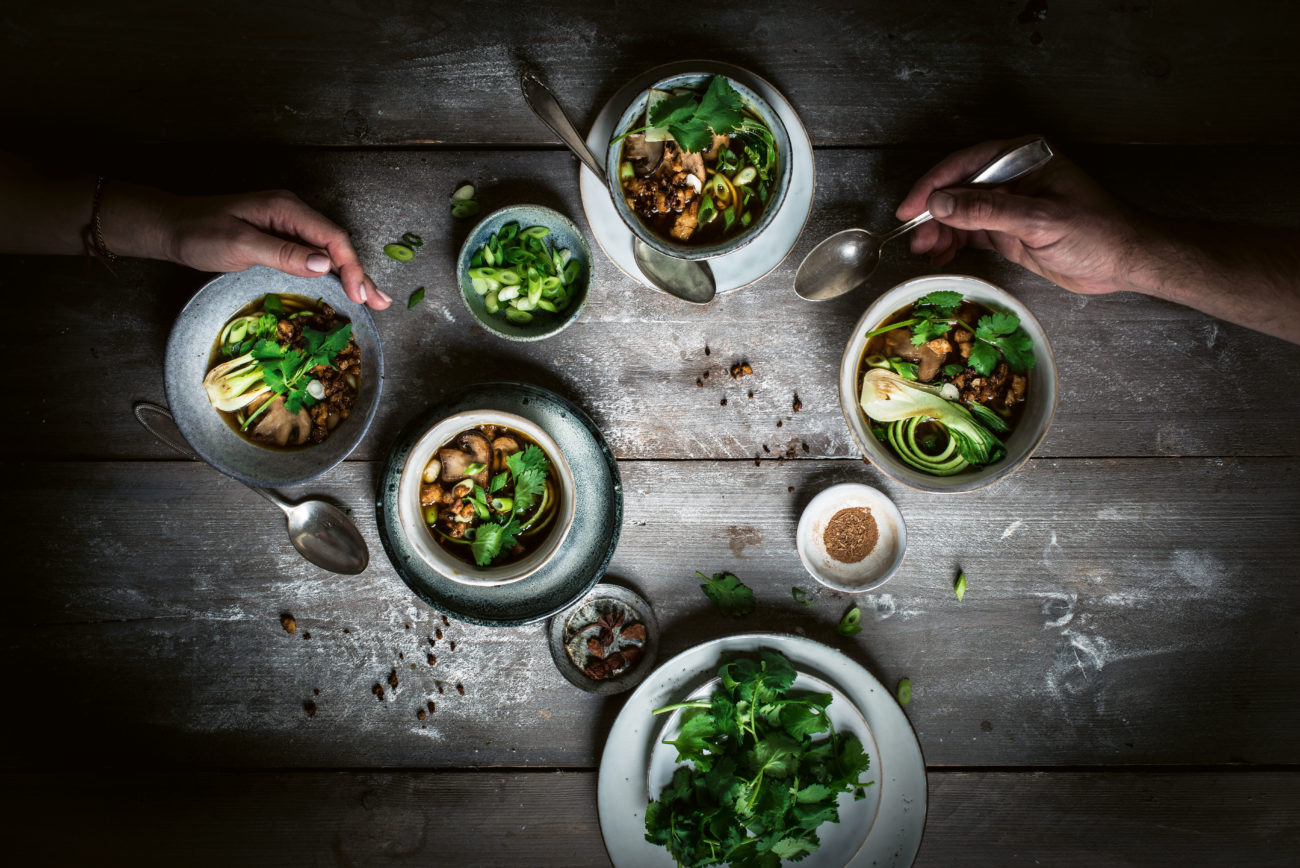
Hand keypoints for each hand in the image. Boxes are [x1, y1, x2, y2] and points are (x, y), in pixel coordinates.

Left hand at [158, 189, 390, 308]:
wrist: (171, 227)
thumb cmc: (199, 233)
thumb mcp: (239, 245)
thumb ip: (283, 253)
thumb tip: (325, 266)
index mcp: (287, 209)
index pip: (331, 237)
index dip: (350, 266)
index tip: (360, 295)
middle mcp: (294, 213)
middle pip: (337, 244)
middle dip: (361, 274)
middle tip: (381, 304)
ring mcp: (289, 225)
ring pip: (330, 251)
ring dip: (352, 276)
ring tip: (374, 301)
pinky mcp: (283, 238)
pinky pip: (315, 256)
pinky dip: (334, 274)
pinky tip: (346, 288)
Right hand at [895, 135, 1144, 295]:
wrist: (1123, 261)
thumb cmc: (1094, 232)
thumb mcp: (1038, 219)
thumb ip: (987, 210)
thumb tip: (940, 203)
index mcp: (1022, 158)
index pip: (966, 165)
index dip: (933, 186)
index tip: (909, 209)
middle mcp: (1011, 177)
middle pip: (958, 189)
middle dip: (933, 213)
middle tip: (915, 237)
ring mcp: (1008, 204)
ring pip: (960, 214)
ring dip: (939, 231)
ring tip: (925, 251)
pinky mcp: (1009, 231)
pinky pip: (971, 233)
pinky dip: (953, 244)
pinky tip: (940, 256)